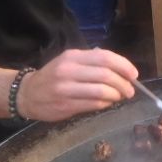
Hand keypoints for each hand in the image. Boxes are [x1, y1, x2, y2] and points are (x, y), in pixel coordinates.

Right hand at [21, 49, 137, 120]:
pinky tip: (107, 103)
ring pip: (102, 91)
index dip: (124, 66)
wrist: (27, 94)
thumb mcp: (69, 62)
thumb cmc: (53, 76)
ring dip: (116, 95)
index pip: (105, 57)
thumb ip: (92, 63)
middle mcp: (69, 70)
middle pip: (106, 75)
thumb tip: (121, 70)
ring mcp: (66, 88)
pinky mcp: (66, 105)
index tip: (134, 74)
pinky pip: (94, 104)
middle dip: (123, 84)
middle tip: (130, 91)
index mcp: (73, 56)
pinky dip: (105, 104)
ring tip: (119, 97)